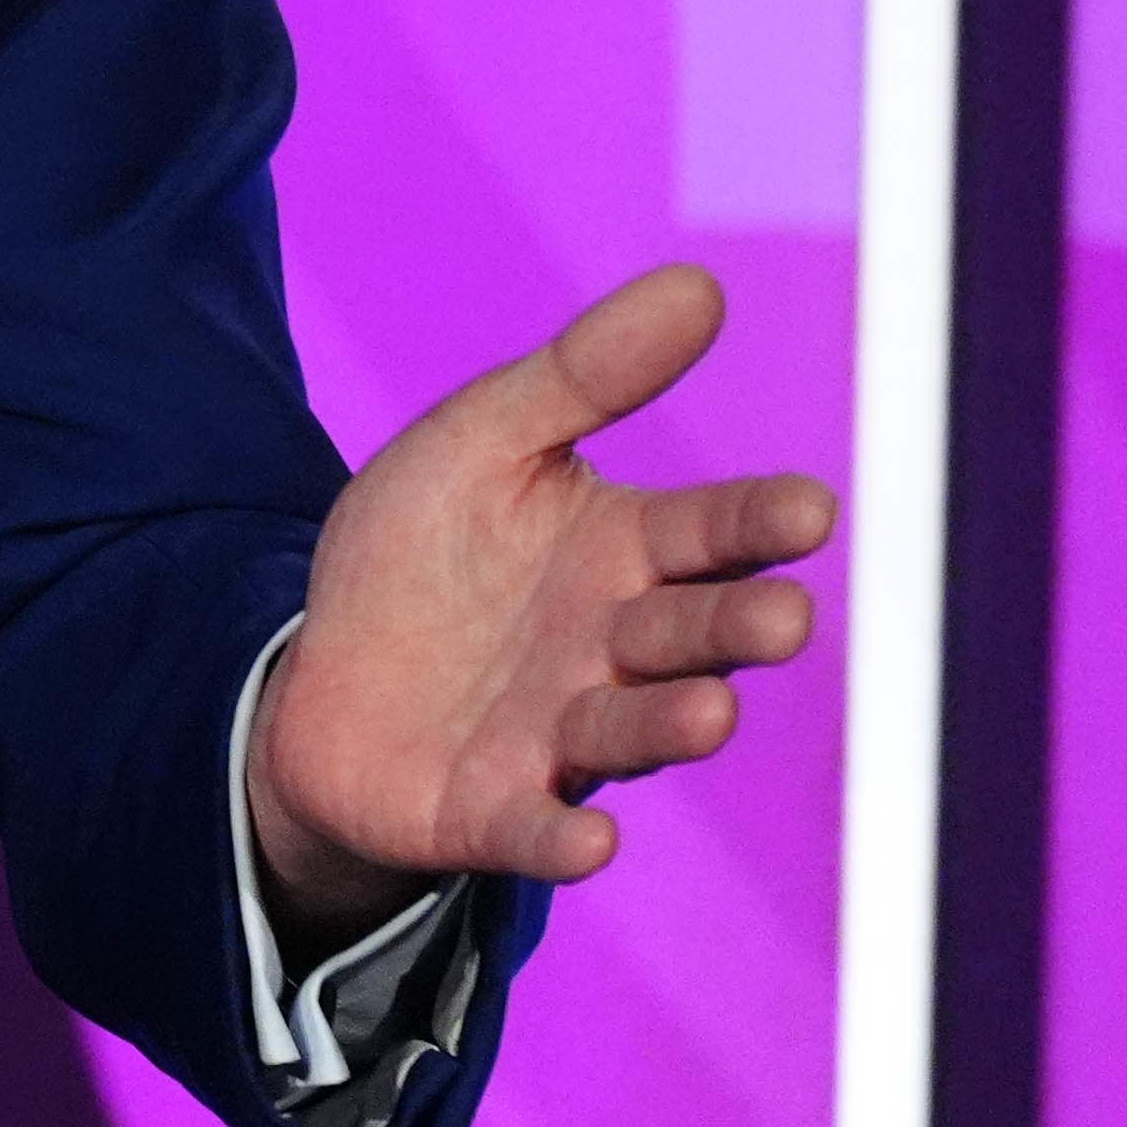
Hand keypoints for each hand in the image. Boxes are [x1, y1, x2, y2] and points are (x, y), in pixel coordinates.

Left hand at [246, 263, 833, 937]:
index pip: (708, 532)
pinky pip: (536, 830)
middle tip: (780, 616)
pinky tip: (590, 843)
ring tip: (710, 710)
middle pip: (688, 634)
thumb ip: (583, 375)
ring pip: (629, 731)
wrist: (320, 678)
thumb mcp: (481, 443)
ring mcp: (557, 736)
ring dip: (671, 724)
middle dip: (735, 627)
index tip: (806, 508)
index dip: (757, 522)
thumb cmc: (425, 558)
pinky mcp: (492, 811)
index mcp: (623, 554)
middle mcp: (611, 650)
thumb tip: (699, 283)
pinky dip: (563, 840)